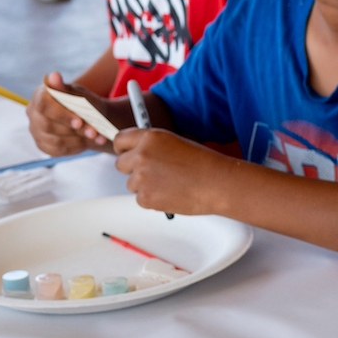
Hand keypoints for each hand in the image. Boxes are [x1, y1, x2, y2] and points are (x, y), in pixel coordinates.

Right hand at [28, 71, 110, 154]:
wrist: (88, 117)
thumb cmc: (81, 101)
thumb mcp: (78, 93)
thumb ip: (65, 88)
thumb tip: (54, 75)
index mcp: (39, 95)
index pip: (43, 105)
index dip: (61, 114)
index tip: (80, 121)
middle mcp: (32, 113)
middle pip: (48, 125)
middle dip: (74, 130)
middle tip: (94, 132)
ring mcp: (35, 130)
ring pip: (55, 140)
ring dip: (78, 140)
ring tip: (96, 136)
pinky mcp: (43, 145)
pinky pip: (57, 151)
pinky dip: (75, 147)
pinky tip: (87, 142)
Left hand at [114, 127, 232, 215]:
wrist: (216, 183)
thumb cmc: (203, 164)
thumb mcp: (175, 143)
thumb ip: (153, 146)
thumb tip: (137, 153)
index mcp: (150, 137)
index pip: (120, 140)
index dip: (123, 148)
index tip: (126, 153)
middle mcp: (141, 155)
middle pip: (120, 164)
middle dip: (132, 169)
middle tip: (151, 174)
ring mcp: (141, 177)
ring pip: (131, 184)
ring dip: (145, 185)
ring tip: (169, 184)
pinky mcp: (145, 197)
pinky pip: (140, 199)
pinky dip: (153, 199)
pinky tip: (171, 193)